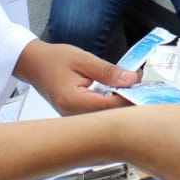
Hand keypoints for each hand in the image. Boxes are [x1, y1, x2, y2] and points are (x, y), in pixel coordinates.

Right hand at [15, 41, 135, 113]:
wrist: (34, 64)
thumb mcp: (83, 59)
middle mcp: (72, 116)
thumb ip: (108, 71)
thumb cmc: (54, 60)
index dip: (130, 98)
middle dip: (128, 102)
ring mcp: (74, 120)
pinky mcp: (77, 117)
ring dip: (120, 104)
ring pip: (105, 118)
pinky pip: (99, 115)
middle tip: (142, 86)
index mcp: (73, 102)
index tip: (145, 88)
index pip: (110, 107)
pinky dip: (111, 105)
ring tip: (132, 88)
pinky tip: (119, 93)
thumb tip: (132, 79)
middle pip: (109, 116)